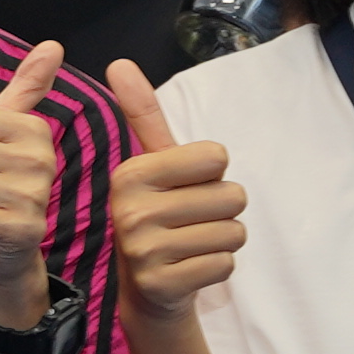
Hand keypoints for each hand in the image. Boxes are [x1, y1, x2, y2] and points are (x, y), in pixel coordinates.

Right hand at [98, 62, 246, 321]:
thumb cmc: (158, 217)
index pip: (216, 156)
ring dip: (222, 239)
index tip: (182, 188)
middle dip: (223, 210)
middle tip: (190, 221)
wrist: (146, 291)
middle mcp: (131, 210)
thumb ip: (142, 115)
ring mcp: (144, 251)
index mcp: (130, 174)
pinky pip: (226, 264)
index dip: (211, 173)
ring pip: (235, 231)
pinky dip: (217, 267)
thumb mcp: (150, 166)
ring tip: (191, 244)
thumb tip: (119, 63)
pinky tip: (190, 268)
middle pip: (233, 196)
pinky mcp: (162, 284)